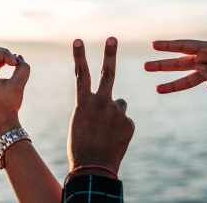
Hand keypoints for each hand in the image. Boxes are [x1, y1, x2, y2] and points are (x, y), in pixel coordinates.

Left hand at [0, 48, 29, 137]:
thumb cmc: (9, 105)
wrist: (2, 121)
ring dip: (1, 58)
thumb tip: (18, 57)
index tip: (16, 64)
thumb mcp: (18, 84)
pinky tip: (8, 67)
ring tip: (13, 65)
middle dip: (4, 54)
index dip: (6, 54)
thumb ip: (23, 67)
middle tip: (15, 63)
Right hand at [68, 37, 134, 177]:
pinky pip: (125, 120)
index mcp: (83, 103)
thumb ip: (94, 107)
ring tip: (107, 130)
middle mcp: (101, 103)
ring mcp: (116, 113)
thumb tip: (117, 100)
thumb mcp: (80, 123)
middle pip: (107, 73)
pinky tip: (114, 139)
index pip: (80, 74)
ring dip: (114, 112)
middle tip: (112, 38)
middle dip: (109, 54)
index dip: (79, 56)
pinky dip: (120, 127)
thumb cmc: (80, 146)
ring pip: (119, 104)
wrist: (93, 168)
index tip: (78, 40)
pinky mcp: (128, 123)